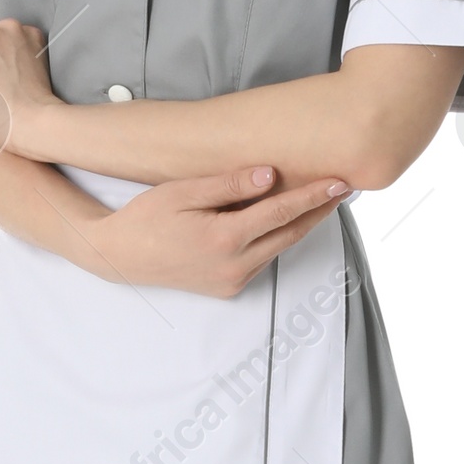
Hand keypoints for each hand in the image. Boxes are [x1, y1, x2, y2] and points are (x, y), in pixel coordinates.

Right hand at [79, 168, 349, 296]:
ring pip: (277, 247)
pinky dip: (275, 238)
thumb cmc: (147, 218)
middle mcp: (234, 266)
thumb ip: (230, 185)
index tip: (340, 182)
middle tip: (343, 188)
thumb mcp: (184, 193)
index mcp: (224, 239)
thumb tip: (271, 175)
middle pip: (289, 234)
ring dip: (299, 224)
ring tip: (321, 199)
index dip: (314, 196)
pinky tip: (283, 220)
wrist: (120, 257)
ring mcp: (232, 281)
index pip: (282, 213)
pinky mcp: (228, 288)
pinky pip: (261, 258)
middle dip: (318, 211)